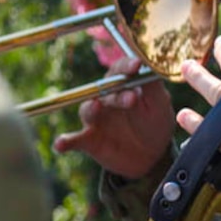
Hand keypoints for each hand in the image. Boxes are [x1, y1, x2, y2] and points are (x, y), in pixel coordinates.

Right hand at [52, 56, 174, 178]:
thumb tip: (148, 65)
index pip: (121, 69)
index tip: (136, 65)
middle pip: (104, 89)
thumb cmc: (153, 122)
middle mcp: (105, 99)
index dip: (127, 66)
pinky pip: (73, 139)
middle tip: (131, 99)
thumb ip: (152, 86)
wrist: (150, 156)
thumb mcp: (159, 104)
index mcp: (123, 85)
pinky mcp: (88, 140)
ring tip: (95, 106)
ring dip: (91, 109)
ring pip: (88, 110)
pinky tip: (61, 144)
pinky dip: (65, 141)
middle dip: (117, 94)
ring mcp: (95, 119)